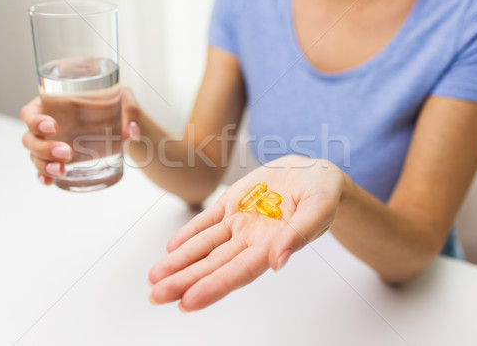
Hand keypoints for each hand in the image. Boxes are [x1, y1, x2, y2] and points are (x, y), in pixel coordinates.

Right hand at [20, 85, 140, 184]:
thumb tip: (131, 132)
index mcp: (53, 105)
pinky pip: (44, 169)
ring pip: (35, 156)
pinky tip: (50, 182)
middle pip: (30, 138)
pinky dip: (44, 176)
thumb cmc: (116, 103)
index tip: (53, 126)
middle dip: (43, 148)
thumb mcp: (124, 97)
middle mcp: (47, 125)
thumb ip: (130, 111)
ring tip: (62, 170)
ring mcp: (51, 144)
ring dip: (44, 165)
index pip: (30, 112)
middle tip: (66, 152)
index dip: (34, 120)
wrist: (122, 123)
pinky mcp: (60, 159)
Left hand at [148, 155, 345, 310]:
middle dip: (184, 280)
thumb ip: (299, 234)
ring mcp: (238, 222)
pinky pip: (206, 220)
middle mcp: (250, 240)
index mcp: (272, 246)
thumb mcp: (318, 209)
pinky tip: (171, 248)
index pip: (238, 272)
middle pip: (212, 265)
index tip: (188, 302)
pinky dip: (188, 233)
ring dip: (179, 261)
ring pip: (203, 245)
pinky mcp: (231, 203)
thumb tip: (278, 261)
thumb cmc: (322, 193)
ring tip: (154, 278)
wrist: (313, 173)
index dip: (213, 287)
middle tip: (156, 296)